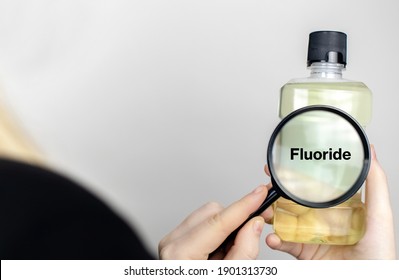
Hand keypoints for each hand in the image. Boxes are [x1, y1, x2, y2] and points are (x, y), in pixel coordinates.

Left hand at [159, 184, 272, 258]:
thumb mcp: (231, 276)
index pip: (218, 221)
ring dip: (226, 230)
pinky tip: (219, 253)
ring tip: (228, 255)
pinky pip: (203, 223)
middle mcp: (172, 243)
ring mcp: (172, 240)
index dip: (243, 206)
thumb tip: (253, 223)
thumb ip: (244, 249)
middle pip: (213, 212)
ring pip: (209, 214)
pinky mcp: (176, 239)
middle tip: (252, 234)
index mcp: (181, 254)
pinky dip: (217, 234)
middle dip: (235, 222)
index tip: (260, 193)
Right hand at [265, 145, 396, 258]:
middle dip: (277, 193)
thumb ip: (375, 183)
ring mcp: (311, 236)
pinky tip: (272, 236)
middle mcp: (322, 219)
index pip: (314, 186)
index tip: (283, 164)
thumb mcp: (379, 214)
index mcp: (338, 207)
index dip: (298, 175)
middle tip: (267, 186)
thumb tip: (370, 152)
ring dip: (271, 214)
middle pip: (294, 201)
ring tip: (266, 212)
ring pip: (285, 220)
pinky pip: (284, 243)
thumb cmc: (379, 254)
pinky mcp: (304, 253)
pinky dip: (274, 240)